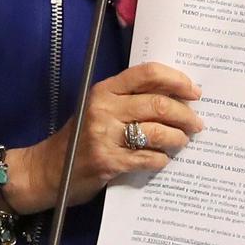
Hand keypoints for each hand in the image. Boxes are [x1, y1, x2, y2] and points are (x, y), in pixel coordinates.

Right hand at [2, 62, 203, 213]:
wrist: (47, 170)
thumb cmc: (81, 138)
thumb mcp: (101, 109)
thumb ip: (131, 100)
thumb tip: (178, 99)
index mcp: (105, 90)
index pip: (147, 73)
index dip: (177, 80)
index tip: (194, 92)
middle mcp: (104, 108)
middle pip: (158, 104)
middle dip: (185, 115)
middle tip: (196, 124)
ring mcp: (104, 135)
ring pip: (157, 132)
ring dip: (177, 139)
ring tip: (182, 142)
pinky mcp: (107, 161)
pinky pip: (147, 158)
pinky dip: (161, 159)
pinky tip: (162, 159)